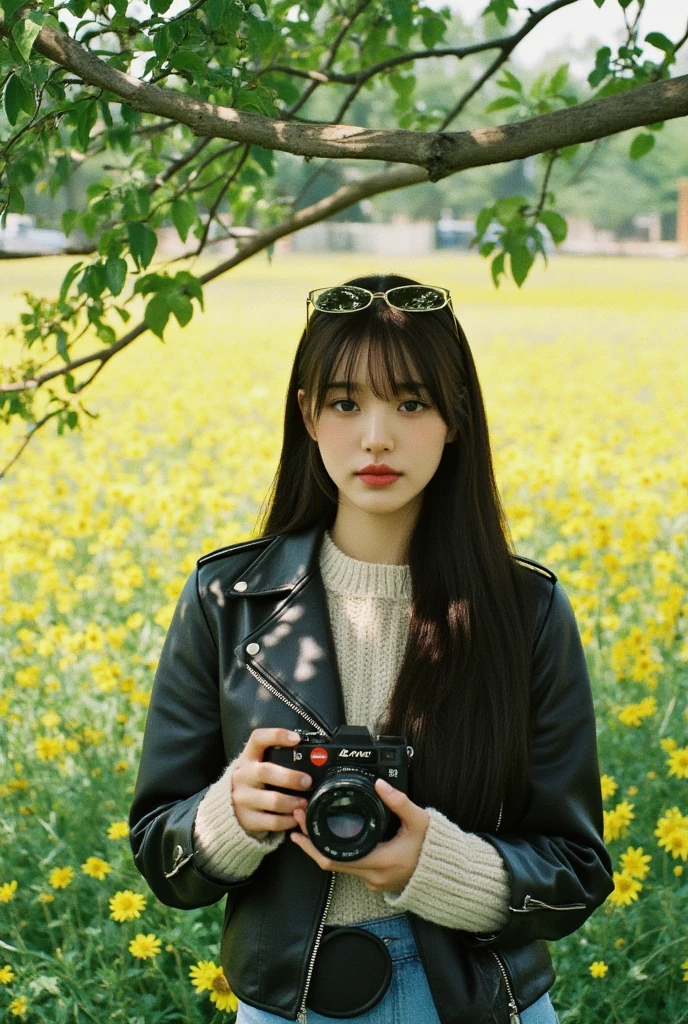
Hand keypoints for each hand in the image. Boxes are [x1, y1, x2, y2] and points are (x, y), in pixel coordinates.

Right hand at [231, 728, 311, 837]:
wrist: (227, 807)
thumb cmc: (253, 781)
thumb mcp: (257, 766)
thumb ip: (276, 760)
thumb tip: (311, 759)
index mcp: (247, 758)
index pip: (257, 738)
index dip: (277, 736)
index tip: (297, 739)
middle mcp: (242, 776)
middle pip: (267, 772)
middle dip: (291, 777)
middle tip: (307, 782)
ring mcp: (242, 798)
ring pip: (273, 800)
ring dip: (293, 802)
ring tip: (305, 803)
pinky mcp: (247, 819)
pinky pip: (272, 821)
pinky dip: (288, 820)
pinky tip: (295, 818)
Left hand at [290, 778, 430, 894]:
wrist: (448, 876)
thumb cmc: (435, 850)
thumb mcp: (419, 821)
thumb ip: (399, 801)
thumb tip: (380, 783)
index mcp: (379, 861)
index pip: (334, 857)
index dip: (312, 842)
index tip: (302, 822)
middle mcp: (372, 876)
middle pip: (329, 863)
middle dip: (310, 842)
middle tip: (298, 820)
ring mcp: (374, 881)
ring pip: (339, 867)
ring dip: (322, 848)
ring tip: (308, 827)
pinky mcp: (377, 881)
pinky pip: (350, 869)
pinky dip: (337, 854)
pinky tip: (331, 840)